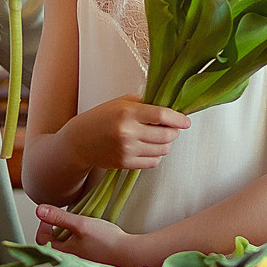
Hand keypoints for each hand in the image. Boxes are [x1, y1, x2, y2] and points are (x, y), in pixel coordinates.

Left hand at [34, 204, 141, 265]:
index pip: (41, 241)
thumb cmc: (107, 242)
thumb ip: (59, 217)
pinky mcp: (90, 265)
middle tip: (65, 220)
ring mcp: (80, 265)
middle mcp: (68, 263)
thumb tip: (39, 210)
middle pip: (53, 245)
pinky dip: (79, 243)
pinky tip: (90, 237)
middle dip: (56, 230)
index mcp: (62, 255)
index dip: (44, 225)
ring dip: (68, 236)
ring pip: (66, 248)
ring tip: (79, 227)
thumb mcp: (80, 224)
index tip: (52, 216)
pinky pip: (77, 252)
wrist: (131, 255)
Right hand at [69, 97, 189, 173]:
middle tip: (171, 128)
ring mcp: (127, 150)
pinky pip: (154, 162)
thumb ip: (145, 104)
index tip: (185, 121)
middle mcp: (128, 132)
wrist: (80, 141)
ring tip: (157, 137)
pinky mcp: (126, 164)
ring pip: (163, 150)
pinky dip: (156, 155)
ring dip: (166, 144)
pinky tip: (148, 147)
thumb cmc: (101, 117)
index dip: (178, 119)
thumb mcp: (121, 102)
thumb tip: (170, 110)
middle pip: (167, 136)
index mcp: (127, 113)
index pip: (162, 116)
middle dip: (174, 132)